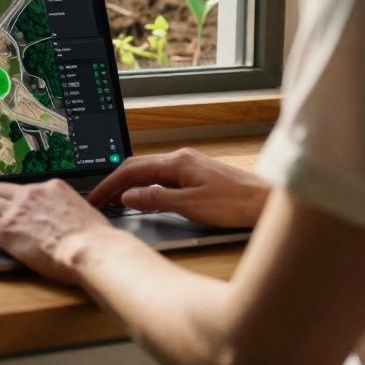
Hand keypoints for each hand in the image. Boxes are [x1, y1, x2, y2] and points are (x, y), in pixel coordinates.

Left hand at [0, 179, 121, 283]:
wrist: (91, 250)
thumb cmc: (96, 241)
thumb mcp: (86, 215)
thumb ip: (71, 213)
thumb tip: (71, 222)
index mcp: (52, 188)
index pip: (25, 188)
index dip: (14, 198)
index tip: (11, 207)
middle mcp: (31, 193)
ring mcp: (16, 209)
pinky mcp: (5, 228)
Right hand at [87, 147, 270, 228]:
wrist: (268, 202)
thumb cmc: (236, 204)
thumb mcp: (190, 206)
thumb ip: (156, 199)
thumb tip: (128, 195)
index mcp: (177, 162)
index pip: (132, 170)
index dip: (110, 184)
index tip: (95, 197)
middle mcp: (181, 158)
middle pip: (138, 166)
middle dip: (115, 182)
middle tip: (100, 199)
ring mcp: (190, 165)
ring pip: (150, 171)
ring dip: (130, 184)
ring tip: (116, 200)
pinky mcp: (198, 174)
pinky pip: (163, 176)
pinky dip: (146, 186)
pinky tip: (145, 197)